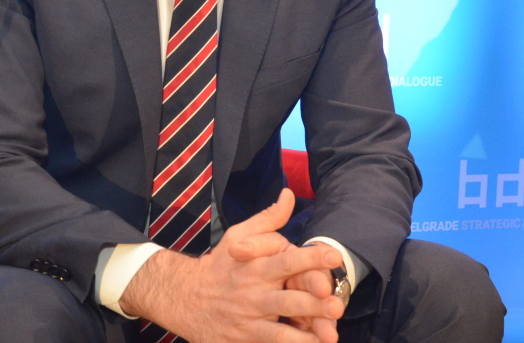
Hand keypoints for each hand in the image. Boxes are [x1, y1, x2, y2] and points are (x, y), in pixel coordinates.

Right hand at [119, 189, 344, 342]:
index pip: (287, 260)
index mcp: (257, 266)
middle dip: (314, 301)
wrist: (185, 297)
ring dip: (307, 329)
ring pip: (282, 326)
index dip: (311, 259)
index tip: (334, 256)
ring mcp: (251, 318)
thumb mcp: (238, 236)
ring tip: (330, 332)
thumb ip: (268, 219)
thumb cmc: (220, 265)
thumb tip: (288, 195)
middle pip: (288, 297)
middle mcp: (255, 292)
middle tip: (337, 303)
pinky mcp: (246, 337)